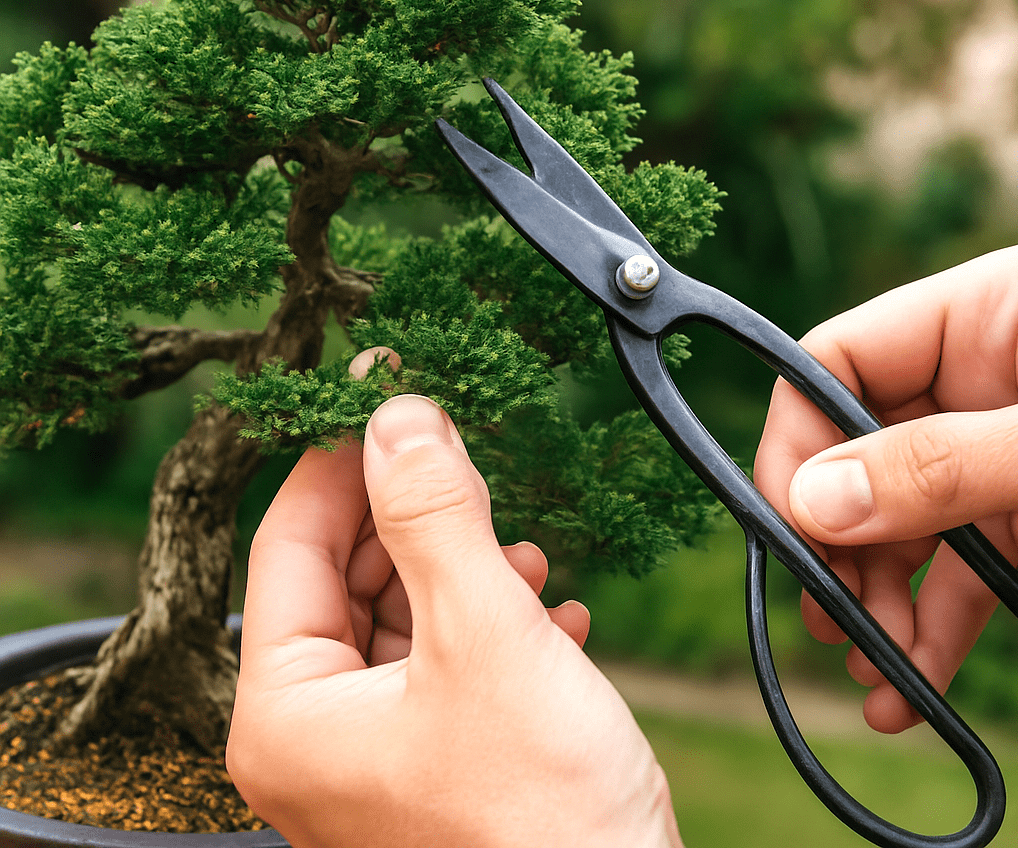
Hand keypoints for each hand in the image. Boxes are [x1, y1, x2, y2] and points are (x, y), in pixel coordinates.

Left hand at [227, 348, 681, 847]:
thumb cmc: (541, 819)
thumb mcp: (483, 632)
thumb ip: (432, 512)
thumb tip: (395, 413)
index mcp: (288, 715)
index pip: (290, 544)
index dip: (338, 459)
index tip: (381, 392)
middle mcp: (317, 738)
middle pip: (348, 575)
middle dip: (414, 519)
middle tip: (466, 465)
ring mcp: (375, 753)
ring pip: (404, 613)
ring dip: (463, 570)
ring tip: (523, 560)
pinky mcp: (434, 759)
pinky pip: (445, 659)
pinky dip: (491, 624)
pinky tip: (549, 618)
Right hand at [754, 245, 1017, 733]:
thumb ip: (944, 466)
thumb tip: (812, 501)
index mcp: (985, 316)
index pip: (839, 357)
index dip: (798, 436)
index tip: (786, 524)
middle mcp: (982, 381)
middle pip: (859, 452)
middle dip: (837, 542)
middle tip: (826, 617)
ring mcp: (1004, 454)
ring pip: (903, 522)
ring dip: (878, 599)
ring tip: (871, 673)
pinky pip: (960, 568)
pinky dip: (931, 625)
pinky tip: (908, 679)